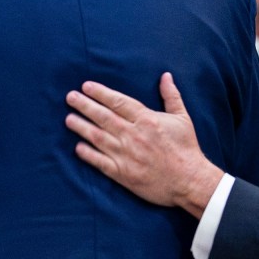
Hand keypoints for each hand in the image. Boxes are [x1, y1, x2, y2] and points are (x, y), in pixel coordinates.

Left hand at [65, 72, 223, 218]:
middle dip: (84, 105)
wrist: (190, 182)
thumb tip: (166, 76)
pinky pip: (101, 162)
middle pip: (103, 117)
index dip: (100, 93)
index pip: (118, 102)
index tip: (86, 86)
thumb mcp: (182, 118)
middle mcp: (133, 135)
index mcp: (147, 119)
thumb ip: (171, 96)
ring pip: (98, 137)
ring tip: (68, 118)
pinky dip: (88, 154)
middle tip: (70, 97)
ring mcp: (127, 155)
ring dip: (81, 127)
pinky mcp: (124, 174)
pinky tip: (78, 147)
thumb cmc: (187, 149)